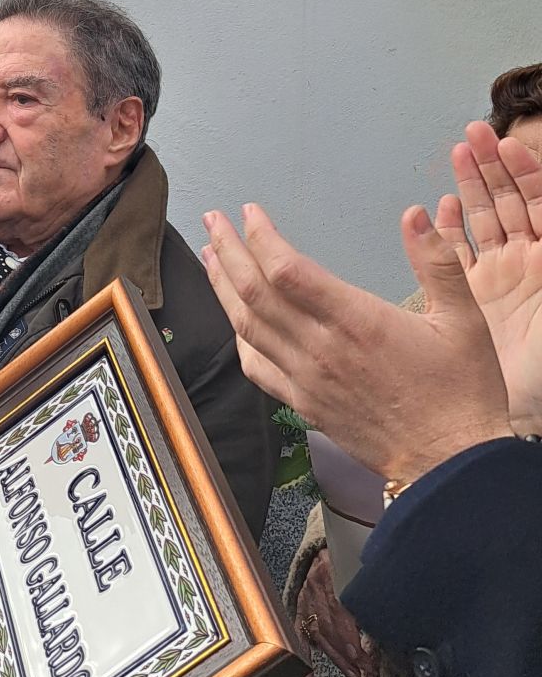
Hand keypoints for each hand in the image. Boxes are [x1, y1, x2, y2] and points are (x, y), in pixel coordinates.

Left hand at [201, 203, 511, 482]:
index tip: (249, 212)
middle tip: (212, 220)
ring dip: (223, 287)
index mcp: (356, 321)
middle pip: (254, 292)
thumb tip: (415, 215)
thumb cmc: (461, 392)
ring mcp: (307, 379)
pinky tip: (235, 319)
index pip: (287, 270)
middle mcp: (321, 348)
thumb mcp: (465, 319)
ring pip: (247, 326)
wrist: (452, 465)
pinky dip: (239, 336)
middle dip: (228, 250)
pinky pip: (257, 366)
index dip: (260, 237)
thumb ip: (438, 260)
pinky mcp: (304, 404)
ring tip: (211, 256)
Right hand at [295, 549, 373, 676]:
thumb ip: (372, 589)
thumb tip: (390, 615)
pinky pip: (299, 633)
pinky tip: (308, 674)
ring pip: (317, 632)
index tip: (360, 653)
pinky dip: (304, 655)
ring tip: (353, 674)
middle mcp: (314, 585)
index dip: (348, 633)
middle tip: (364, 670)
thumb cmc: (349, 557)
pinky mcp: (300, 607)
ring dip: (336, 657)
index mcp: (330, 570)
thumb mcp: (361, 566)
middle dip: (346, 652)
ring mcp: (305, 597)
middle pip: (328, 624)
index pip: (338, 607)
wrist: (328, 545)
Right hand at [436, 121, 541, 431]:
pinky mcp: (473, 300)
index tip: (507, 145)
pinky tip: (442, 208)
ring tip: (457, 152)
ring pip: (485, 221)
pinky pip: (459, 255)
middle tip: (473, 132)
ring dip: (472, 186)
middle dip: (493, 167)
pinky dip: (451, 230)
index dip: (526, 173)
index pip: (541, 203)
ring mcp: (500, 280)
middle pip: (510, 203)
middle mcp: (528, 264)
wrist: (532, 412)